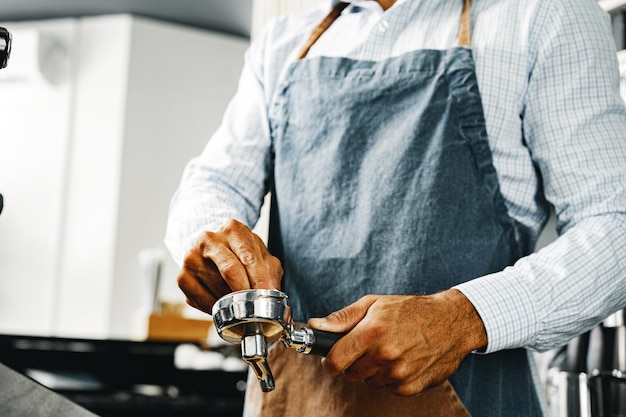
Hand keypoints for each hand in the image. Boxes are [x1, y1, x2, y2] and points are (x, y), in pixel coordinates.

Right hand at [177, 219, 283, 313]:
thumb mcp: (261, 257)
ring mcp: (192, 257)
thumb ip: (269, 274)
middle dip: (245, 292)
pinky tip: (225, 308)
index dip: (260, 279)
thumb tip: (272, 294)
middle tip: (256, 308)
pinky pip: (202, 300)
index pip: (249, 257)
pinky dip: (216, 309)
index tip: (267, 295)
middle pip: (230, 270)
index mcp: (232, 229)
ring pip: (216, 287)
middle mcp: (209, 239)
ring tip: (243, 310)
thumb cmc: (241, 254)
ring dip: (233, 303)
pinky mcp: (182, 276)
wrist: (214, 250)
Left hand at [307, 290, 486, 395]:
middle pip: (351, 374)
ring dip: (373, 370)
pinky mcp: (410, 387)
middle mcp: (385, 355)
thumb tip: (315, 326)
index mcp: (372, 332)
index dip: (330, 361)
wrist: (452, 323)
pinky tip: (403, 360)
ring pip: (369, 382)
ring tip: (389, 350)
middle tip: (368, 347)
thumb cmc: (411, 310)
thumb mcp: (375, 303)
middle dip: (354, 362)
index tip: (332, 358)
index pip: (335, 360)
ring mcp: (399, 373)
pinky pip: (388, 388)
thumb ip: (342, 318)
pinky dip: (391, 377)